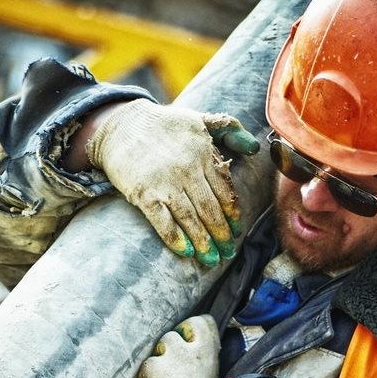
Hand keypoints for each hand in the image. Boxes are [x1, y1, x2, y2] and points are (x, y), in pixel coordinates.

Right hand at [86, 99, 258, 265]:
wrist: (121, 124)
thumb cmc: (164, 124)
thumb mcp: (200, 118)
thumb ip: (230, 129)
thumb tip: (255, 148)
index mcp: (204, 153)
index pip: (225, 191)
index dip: (232, 215)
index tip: (236, 231)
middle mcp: (187, 170)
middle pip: (210, 209)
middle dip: (221, 235)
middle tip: (227, 253)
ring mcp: (165, 183)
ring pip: (190, 219)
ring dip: (203, 242)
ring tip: (211, 259)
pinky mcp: (144, 194)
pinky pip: (163, 221)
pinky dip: (175, 238)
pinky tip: (186, 251)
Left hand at [135, 315, 220, 377]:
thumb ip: (199, 360)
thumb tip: (187, 341)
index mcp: (211, 357)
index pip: (203, 323)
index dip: (190, 330)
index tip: (185, 343)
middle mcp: (196, 355)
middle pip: (177, 331)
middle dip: (169, 346)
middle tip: (169, 369)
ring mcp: (177, 361)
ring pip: (160, 345)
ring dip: (157, 362)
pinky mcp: (157, 370)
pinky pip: (147, 364)